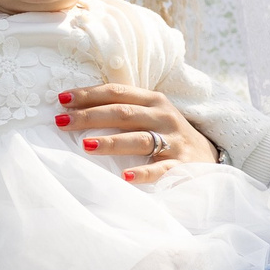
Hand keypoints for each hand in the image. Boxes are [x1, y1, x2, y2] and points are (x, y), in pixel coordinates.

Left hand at [58, 83, 218, 183]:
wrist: (208, 156)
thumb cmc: (167, 134)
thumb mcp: (150, 115)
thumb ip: (122, 110)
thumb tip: (76, 110)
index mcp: (153, 100)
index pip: (116, 92)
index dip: (89, 95)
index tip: (61, 100)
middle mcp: (163, 116)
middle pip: (122, 113)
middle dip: (90, 116)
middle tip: (61, 122)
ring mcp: (173, 141)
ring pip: (139, 139)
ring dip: (111, 142)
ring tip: (85, 145)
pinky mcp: (181, 165)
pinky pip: (160, 169)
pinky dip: (142, 173)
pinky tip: (125, 177)